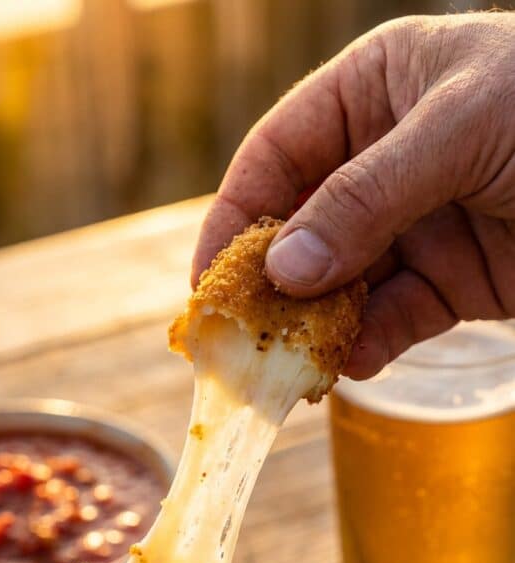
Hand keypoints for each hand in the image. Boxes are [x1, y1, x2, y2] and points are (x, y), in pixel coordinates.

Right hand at [193, 12, 514, 378]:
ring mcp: (418, 228)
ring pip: (343, 286)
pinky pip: (393, 321)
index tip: (207, 279)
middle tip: (238, 338)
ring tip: (288, 364)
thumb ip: (366, 196)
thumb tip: (285, 267)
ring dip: (314, 327)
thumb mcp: (457, 131)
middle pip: (302, 229)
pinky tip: (346, 367)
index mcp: (374, 94)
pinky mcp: (453, 284)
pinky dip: (367, 347)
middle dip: (270, 285)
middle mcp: (385, 163)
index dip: (236, 217)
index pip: (279, 156)